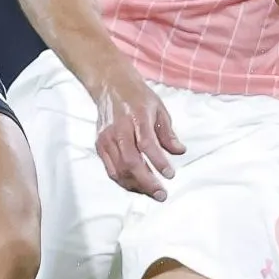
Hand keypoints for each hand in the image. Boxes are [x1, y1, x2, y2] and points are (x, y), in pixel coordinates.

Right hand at [93, 71, 183, 201]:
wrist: (110, 85)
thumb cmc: (136, 96)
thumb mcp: (158, 108)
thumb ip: (168, 132)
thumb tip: (179, 151)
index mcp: (136, 116)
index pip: (146, 143)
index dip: (158, 161)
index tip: (170, 174)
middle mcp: (118, 129)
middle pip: (130, 162)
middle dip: (147, 182)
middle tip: (161, 194)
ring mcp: (106, 139)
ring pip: (119, 170)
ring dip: (136, 186)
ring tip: (152, 193)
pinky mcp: (99, 145)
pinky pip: (111, 170)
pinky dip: (124, 181)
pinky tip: (137, 186)